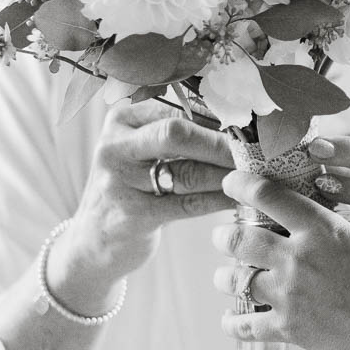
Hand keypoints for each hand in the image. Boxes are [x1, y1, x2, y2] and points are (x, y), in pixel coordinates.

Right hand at [48, 101, 236, 311]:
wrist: (93, 242)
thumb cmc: (132, 190)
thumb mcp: (142, 153)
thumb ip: (178, 134)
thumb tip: (238, 123)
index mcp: (122, 120)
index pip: (177, 108)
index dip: (218, 115)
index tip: (252, 124)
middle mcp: (115, 146)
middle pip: (178, 132)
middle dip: (223, 142)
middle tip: (257, 150)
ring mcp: (120, 181)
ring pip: (188, 171)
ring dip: (228, 174)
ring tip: (256, 175)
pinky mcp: (132, 215)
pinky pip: (188, 203)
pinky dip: (219, 200)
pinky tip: (239, 199)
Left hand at [214, 170, 349, 349]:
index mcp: (323, 229)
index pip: (269, 195)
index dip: (242, 185)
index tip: (231, 183)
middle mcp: (298, 257)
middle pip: (238, 239)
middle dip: (224, 236)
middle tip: (223, 237)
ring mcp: (289, 294)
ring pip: (235, 281)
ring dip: (225, 279)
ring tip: (224, 279)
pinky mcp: (289, 328)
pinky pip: (246, 325)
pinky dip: (234, 324)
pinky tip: (230, 322)